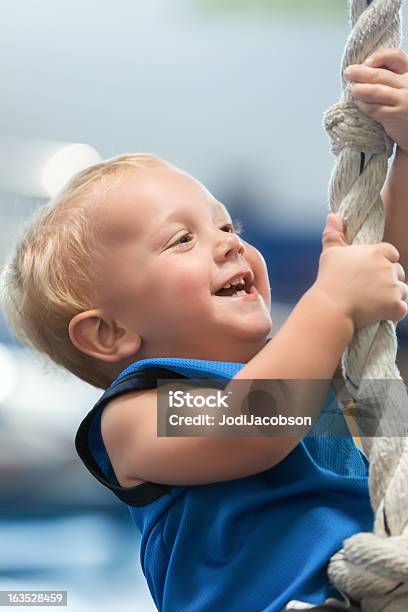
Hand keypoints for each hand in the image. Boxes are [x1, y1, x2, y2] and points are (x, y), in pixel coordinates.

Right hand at [316, 213, 407, 328]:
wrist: (331, 306)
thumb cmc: (329, 279)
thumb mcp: (330, 252)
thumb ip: (334, 233)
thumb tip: (333, 215)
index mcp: (376, 252)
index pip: (392, 253)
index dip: (384, 262)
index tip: (371, 271)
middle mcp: (388, 267)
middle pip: (398, 273)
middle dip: (389, 280)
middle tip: (370, 290)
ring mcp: (393, 287)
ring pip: (402, 291)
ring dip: (392, 297)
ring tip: (373, 303)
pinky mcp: (394, 305)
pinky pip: (402, 310)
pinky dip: (393, 313)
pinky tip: (379, 314)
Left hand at [343, 48, 407, 155]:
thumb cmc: (406, 110)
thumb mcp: (403, 89)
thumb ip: (390, 80)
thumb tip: (363, 72)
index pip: (396, 57)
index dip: (378, 57)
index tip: (366, 62)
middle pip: (380, 74)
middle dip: (360, 73)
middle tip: (348, 73)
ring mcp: (404, 100)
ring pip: (375, 90)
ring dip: (358, 89)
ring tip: (351, 88)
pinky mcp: (396, 115)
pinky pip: (374, 108)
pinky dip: (363, 105)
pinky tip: (357, 103)